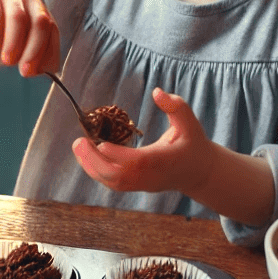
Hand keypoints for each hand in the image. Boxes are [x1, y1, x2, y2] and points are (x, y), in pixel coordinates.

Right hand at [0, 0, 58, 76]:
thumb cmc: (1, 38)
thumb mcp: (21, 48)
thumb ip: (37, 57)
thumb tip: (50, 71)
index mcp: (40, 11)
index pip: (51, 30)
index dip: (46, 53)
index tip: (34, 73)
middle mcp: (27, 0)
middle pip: (39, 23)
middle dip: (34, 50)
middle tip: (23, 71)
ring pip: (18, 17)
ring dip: (14, 43)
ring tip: (7, 61)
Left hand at [71, 88, 213, 193]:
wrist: (198, 172)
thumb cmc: (192, 143)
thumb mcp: (190, 122)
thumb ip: (176, 106)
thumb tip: (157, 91)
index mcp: (165, 160)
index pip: (140, 162)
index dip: (118, 155)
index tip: (100, 143)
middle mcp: (151, 176)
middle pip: (119, 177)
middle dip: (95, 161)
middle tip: (79, 142)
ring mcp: (143, 184)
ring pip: (113, 183)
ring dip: (92, 167)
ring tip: (78, 147)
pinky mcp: (136, 187)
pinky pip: (113, 184)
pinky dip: (97, 172)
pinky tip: (86, 156)